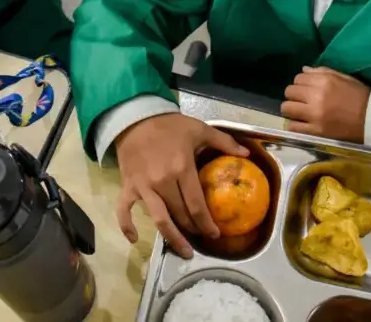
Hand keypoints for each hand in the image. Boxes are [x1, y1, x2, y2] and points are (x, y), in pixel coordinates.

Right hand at [114, 113, 248, 257]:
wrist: (136, 118)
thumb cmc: (170, 125)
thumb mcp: (200, 129)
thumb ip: (224, 142)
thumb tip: (246, 155)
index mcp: (182, 169)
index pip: (197, 205)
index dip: (207, 223)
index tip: (215, 234)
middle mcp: (162, 183)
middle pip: (181, 215)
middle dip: (194, 230)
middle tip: (203, 238)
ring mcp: (143, 188)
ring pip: (159, 219)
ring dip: (172, 238)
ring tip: (183, 252)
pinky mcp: (128, 187)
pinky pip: (124, 211)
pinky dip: (126, 226)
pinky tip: (134, 239)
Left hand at [283, 66, 369, 140]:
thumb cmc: (359, 96)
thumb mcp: (344, 78)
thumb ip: (322, 72)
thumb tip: (303, 70)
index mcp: (324, 81)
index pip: (298, 78)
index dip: (301, 83)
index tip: (307, 89)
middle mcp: (316, 96)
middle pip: (289, 92)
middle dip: (294, 95)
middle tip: (302, 100)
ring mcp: (314, 115)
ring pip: (286, 108)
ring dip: (291, 109)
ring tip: (300, 112)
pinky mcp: (315, 131)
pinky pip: (293, 127)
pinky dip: (295, 125)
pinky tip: (303, 124)